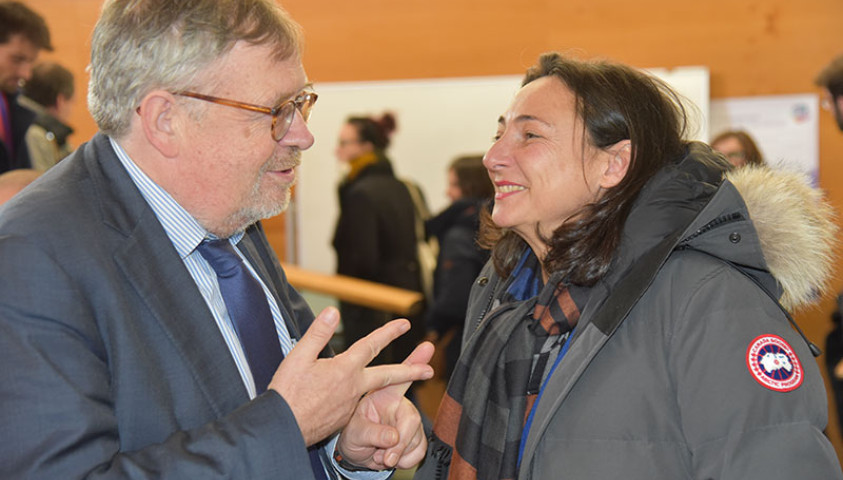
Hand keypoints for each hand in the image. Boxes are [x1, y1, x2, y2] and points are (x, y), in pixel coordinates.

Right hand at [270, 307, 433, 445]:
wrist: (283, 427)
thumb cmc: (287, 393)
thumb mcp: (298, 357)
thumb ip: (318, 333)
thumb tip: (332, 312)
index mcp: (345, 369)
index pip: (371, 345)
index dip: (389, 332)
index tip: (406, 324)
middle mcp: (353, 388)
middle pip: (387, 375)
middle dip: (410, 371)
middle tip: (429, 370)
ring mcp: (350, 406)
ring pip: (371, 390)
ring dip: (386, 385)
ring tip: (396, 380)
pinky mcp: (343, 419)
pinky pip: (355, 404)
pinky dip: (360, 397)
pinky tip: (350, 395)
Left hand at [337, 341, 434, 469]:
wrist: (355, 454)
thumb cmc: (352, 434)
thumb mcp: (355, 432)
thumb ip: (373, 433)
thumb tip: (393, 438)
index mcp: (384, 395)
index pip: (399, 376)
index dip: (414, 361)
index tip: (427, 346)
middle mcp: (400, 406)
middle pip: (411, 418)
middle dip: (405, 438)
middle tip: (388, 458)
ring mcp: (408, 423)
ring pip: (415, 438)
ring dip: (397, 453)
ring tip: (379, 456)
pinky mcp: (415, 440)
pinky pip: (418, 451)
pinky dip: (404, 460)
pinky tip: (389, 459)